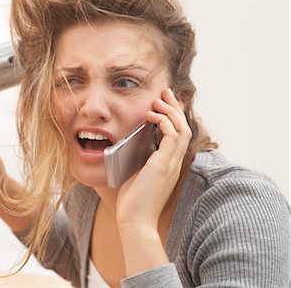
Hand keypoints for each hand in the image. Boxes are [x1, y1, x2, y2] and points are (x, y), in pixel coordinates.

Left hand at [116, 88, 191, 229]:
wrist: (134, 221)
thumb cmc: (132, 201)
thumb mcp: (136, 174)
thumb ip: (138, 159)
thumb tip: (128, 143)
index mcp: (168, 164)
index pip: (177, 135)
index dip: (173, 116)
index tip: (163, 102)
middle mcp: (173, 162)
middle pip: (183, 127)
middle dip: (174, 107)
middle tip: (165, 92)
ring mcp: (171, 163)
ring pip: (181, 128)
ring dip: (170, 110)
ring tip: (158, 99)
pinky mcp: (165, 165)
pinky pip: (173, 135)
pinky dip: (164, 121)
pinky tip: (151, 115)